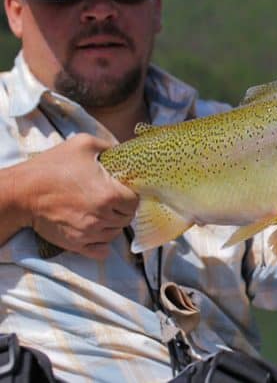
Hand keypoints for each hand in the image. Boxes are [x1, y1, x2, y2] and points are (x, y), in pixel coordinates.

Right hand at [16, 134, 138, 258]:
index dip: (131, 195)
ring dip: (112, 224)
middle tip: (112, 201)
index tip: (123, 190)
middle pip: (126, 218)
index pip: (135, 202)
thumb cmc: (52, 167)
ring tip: (102, 212)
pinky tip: (97, 231)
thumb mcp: (83, 145)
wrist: (22, 192)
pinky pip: (101, 251)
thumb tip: (123, 151)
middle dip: (123, 209)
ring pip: (115, 234)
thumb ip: (109, 146)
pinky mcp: (76, 244)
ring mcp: (89, 233)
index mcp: (109, 194)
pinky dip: (102, 243)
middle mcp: (102, 217)